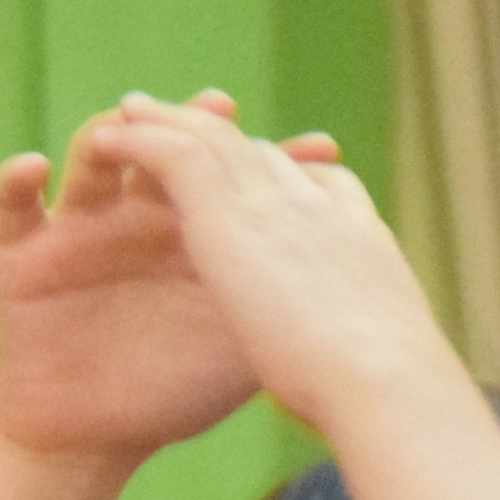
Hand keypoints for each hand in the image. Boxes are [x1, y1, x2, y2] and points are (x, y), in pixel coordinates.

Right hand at [0, 93, 290, 467]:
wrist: (89, 439)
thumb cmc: (171, 391)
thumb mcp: (242, 345)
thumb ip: (289, 300)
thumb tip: (372, 270)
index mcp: (192, 230)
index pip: (233, 176)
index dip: (272, 157)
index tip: (317, 149)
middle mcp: (137, 215)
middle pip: (165, 152)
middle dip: (191, 127)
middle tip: (222, 111)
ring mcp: (77, 230)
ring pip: (89, 162)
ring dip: (105, 138)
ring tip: (127, 127)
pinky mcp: (18, 258)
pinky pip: (12, 208)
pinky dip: (15, 181)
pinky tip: (33, 165)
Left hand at [69, 93, 457, 441]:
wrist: (382, 379)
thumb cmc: (388, 392)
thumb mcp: (379, 356)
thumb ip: (358, 344)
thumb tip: (361, 371)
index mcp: (355, 239)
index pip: (316, 187)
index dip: (285, 174)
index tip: (263, 171)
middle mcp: (315, 204)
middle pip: (261, 154)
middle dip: (224, 134)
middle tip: (192, 115)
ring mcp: (273, 201)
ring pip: (215, 142)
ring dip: (174, 120)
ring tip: (136, 106)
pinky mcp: (226, 213)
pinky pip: (174, 157)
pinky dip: (143, 139)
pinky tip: (112, 132)